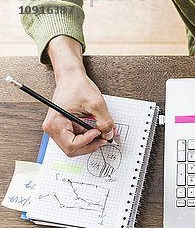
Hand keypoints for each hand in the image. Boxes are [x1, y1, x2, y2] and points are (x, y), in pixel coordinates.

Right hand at [43, 36, 114, 156]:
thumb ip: (105, 122)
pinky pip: (77, 139)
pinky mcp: (65, 128)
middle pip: (72, 149)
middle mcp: (53, 128)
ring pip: (76, 147)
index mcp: (55, 123)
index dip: (88, 141)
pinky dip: (89, 137)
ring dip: (91, 142)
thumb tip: (108, 135)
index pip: (71, 145)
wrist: (72, 77)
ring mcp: (58, 129)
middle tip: (105, 137)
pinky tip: (98, 130)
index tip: (98, 132)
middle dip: (91, 145)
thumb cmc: (78, 86)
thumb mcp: (97, 104)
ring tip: (104, 132)